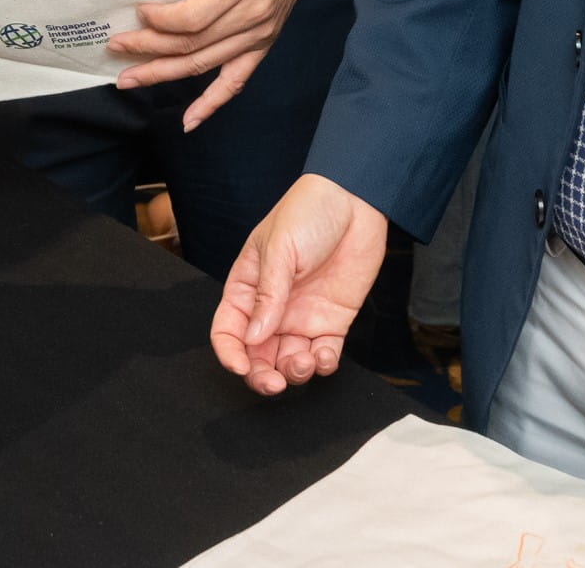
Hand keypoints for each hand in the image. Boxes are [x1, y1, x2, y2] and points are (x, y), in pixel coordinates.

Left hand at [109, 0, 344, 128]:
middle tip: (116, 51)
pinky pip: (236, 81)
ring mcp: (260, 34)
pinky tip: (189, 121)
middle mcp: (251, 17)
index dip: (157, 22)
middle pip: (191, 46)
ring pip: (204, 65)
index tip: (136, 13)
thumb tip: (160, 5)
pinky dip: (212, 103)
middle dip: (148, 51)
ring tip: (130, 80)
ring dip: (164, 75)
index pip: (189, 19)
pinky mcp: (264, 43)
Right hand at [212, 174, 389, 393]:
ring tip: (304, 362)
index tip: (240, 367)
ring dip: (293, 372)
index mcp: (247, 287)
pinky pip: (323, 355)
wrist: (356, 201)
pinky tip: (324, 356)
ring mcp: (302, 317)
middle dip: (261, 375)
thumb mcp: (280, 249)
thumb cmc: (308, 212)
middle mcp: (271, 308)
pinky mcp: (332, 321)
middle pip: (257, 354)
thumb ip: (268, 295)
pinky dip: (322, 365)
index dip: (229, 352)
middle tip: (273, 383)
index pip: (228, 329)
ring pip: (289, 361)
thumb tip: (254, 336)